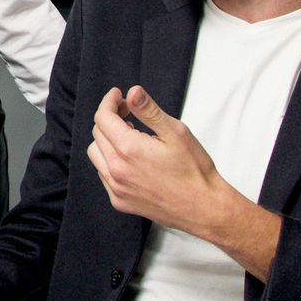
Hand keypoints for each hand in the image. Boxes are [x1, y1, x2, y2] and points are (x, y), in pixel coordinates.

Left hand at [84, 86, 278, 277]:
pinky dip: (110, 161)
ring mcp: (116, 188)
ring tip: (130, 135)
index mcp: (129, 150)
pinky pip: (103, 174)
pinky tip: (130, 159)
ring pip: (96, 154)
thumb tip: (132, 92)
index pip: (103, 117)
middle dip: (110, 118)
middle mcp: (116, 170)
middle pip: (98, 133)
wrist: (204, 208)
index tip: (118, 95)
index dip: (109, 101)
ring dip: (107, 140)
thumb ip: (150, 110)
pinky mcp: (119, 201)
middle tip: (129, 112)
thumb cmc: (195, 170)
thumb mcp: (176, 133)